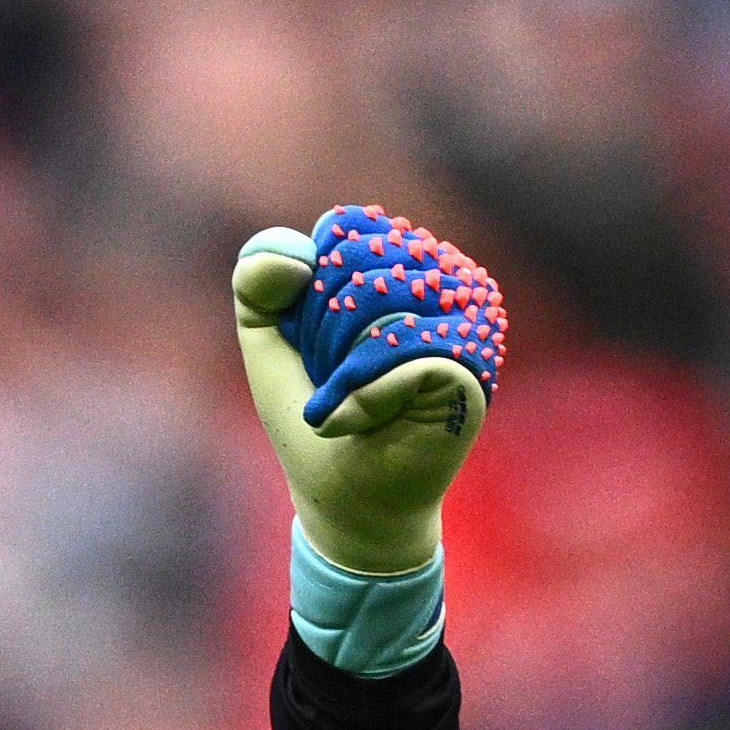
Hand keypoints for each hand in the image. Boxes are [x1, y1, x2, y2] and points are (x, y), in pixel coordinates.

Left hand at [232, 205, 499, 582]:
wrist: (344, 496)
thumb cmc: (318, 415)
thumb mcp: (269, 341)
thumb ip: (258, 281)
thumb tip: (297, 254)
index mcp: (404, 258)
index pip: (343, 233)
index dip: (310, 294)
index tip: (318, 347)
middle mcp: (444, 276)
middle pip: (357, 263)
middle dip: (322, 335)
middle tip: (336, 384)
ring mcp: (467, 316)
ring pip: (379, 299)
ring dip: (341, 364)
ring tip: (350, 402)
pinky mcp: (471, 363)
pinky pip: (397, 350)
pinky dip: (360, 394)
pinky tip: (359, 422)